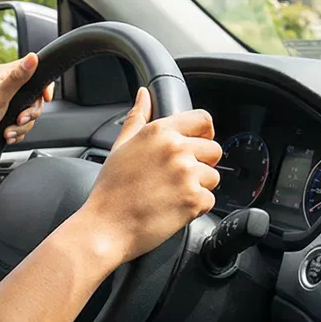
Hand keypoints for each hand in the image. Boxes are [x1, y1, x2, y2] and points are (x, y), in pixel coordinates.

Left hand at [0, 52, 53, 151]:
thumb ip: (18, 78)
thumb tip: (33, 57)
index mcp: (4, 75)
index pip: (34, 70)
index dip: (43, 86)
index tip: (45, 98)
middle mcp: (5, 86)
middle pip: (34, 97)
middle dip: (30, 113)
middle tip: (19, 119)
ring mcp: (4, 101)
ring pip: (28, 113)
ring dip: (21, 126)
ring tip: (8, 131)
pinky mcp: (3, 115)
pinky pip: (20, 124)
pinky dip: (16, 132)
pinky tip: (7, 135)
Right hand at [74, 87, 219, 265]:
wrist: (106, 226)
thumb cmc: (111, 190)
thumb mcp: (120, 147)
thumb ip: (137, 117)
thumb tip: (143, 95)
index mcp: (160, 132)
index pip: (203, 120)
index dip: (204, 133)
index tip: (199, 144)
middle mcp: (176, 149)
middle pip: (214, 149)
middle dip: (202, 164)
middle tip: (178, 178)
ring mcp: (187, 174)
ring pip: (213, 177)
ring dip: (199, 187)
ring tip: (172, 195)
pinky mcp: (194, 200)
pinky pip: (210, 200)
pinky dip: (196, 207)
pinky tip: (173, 208)